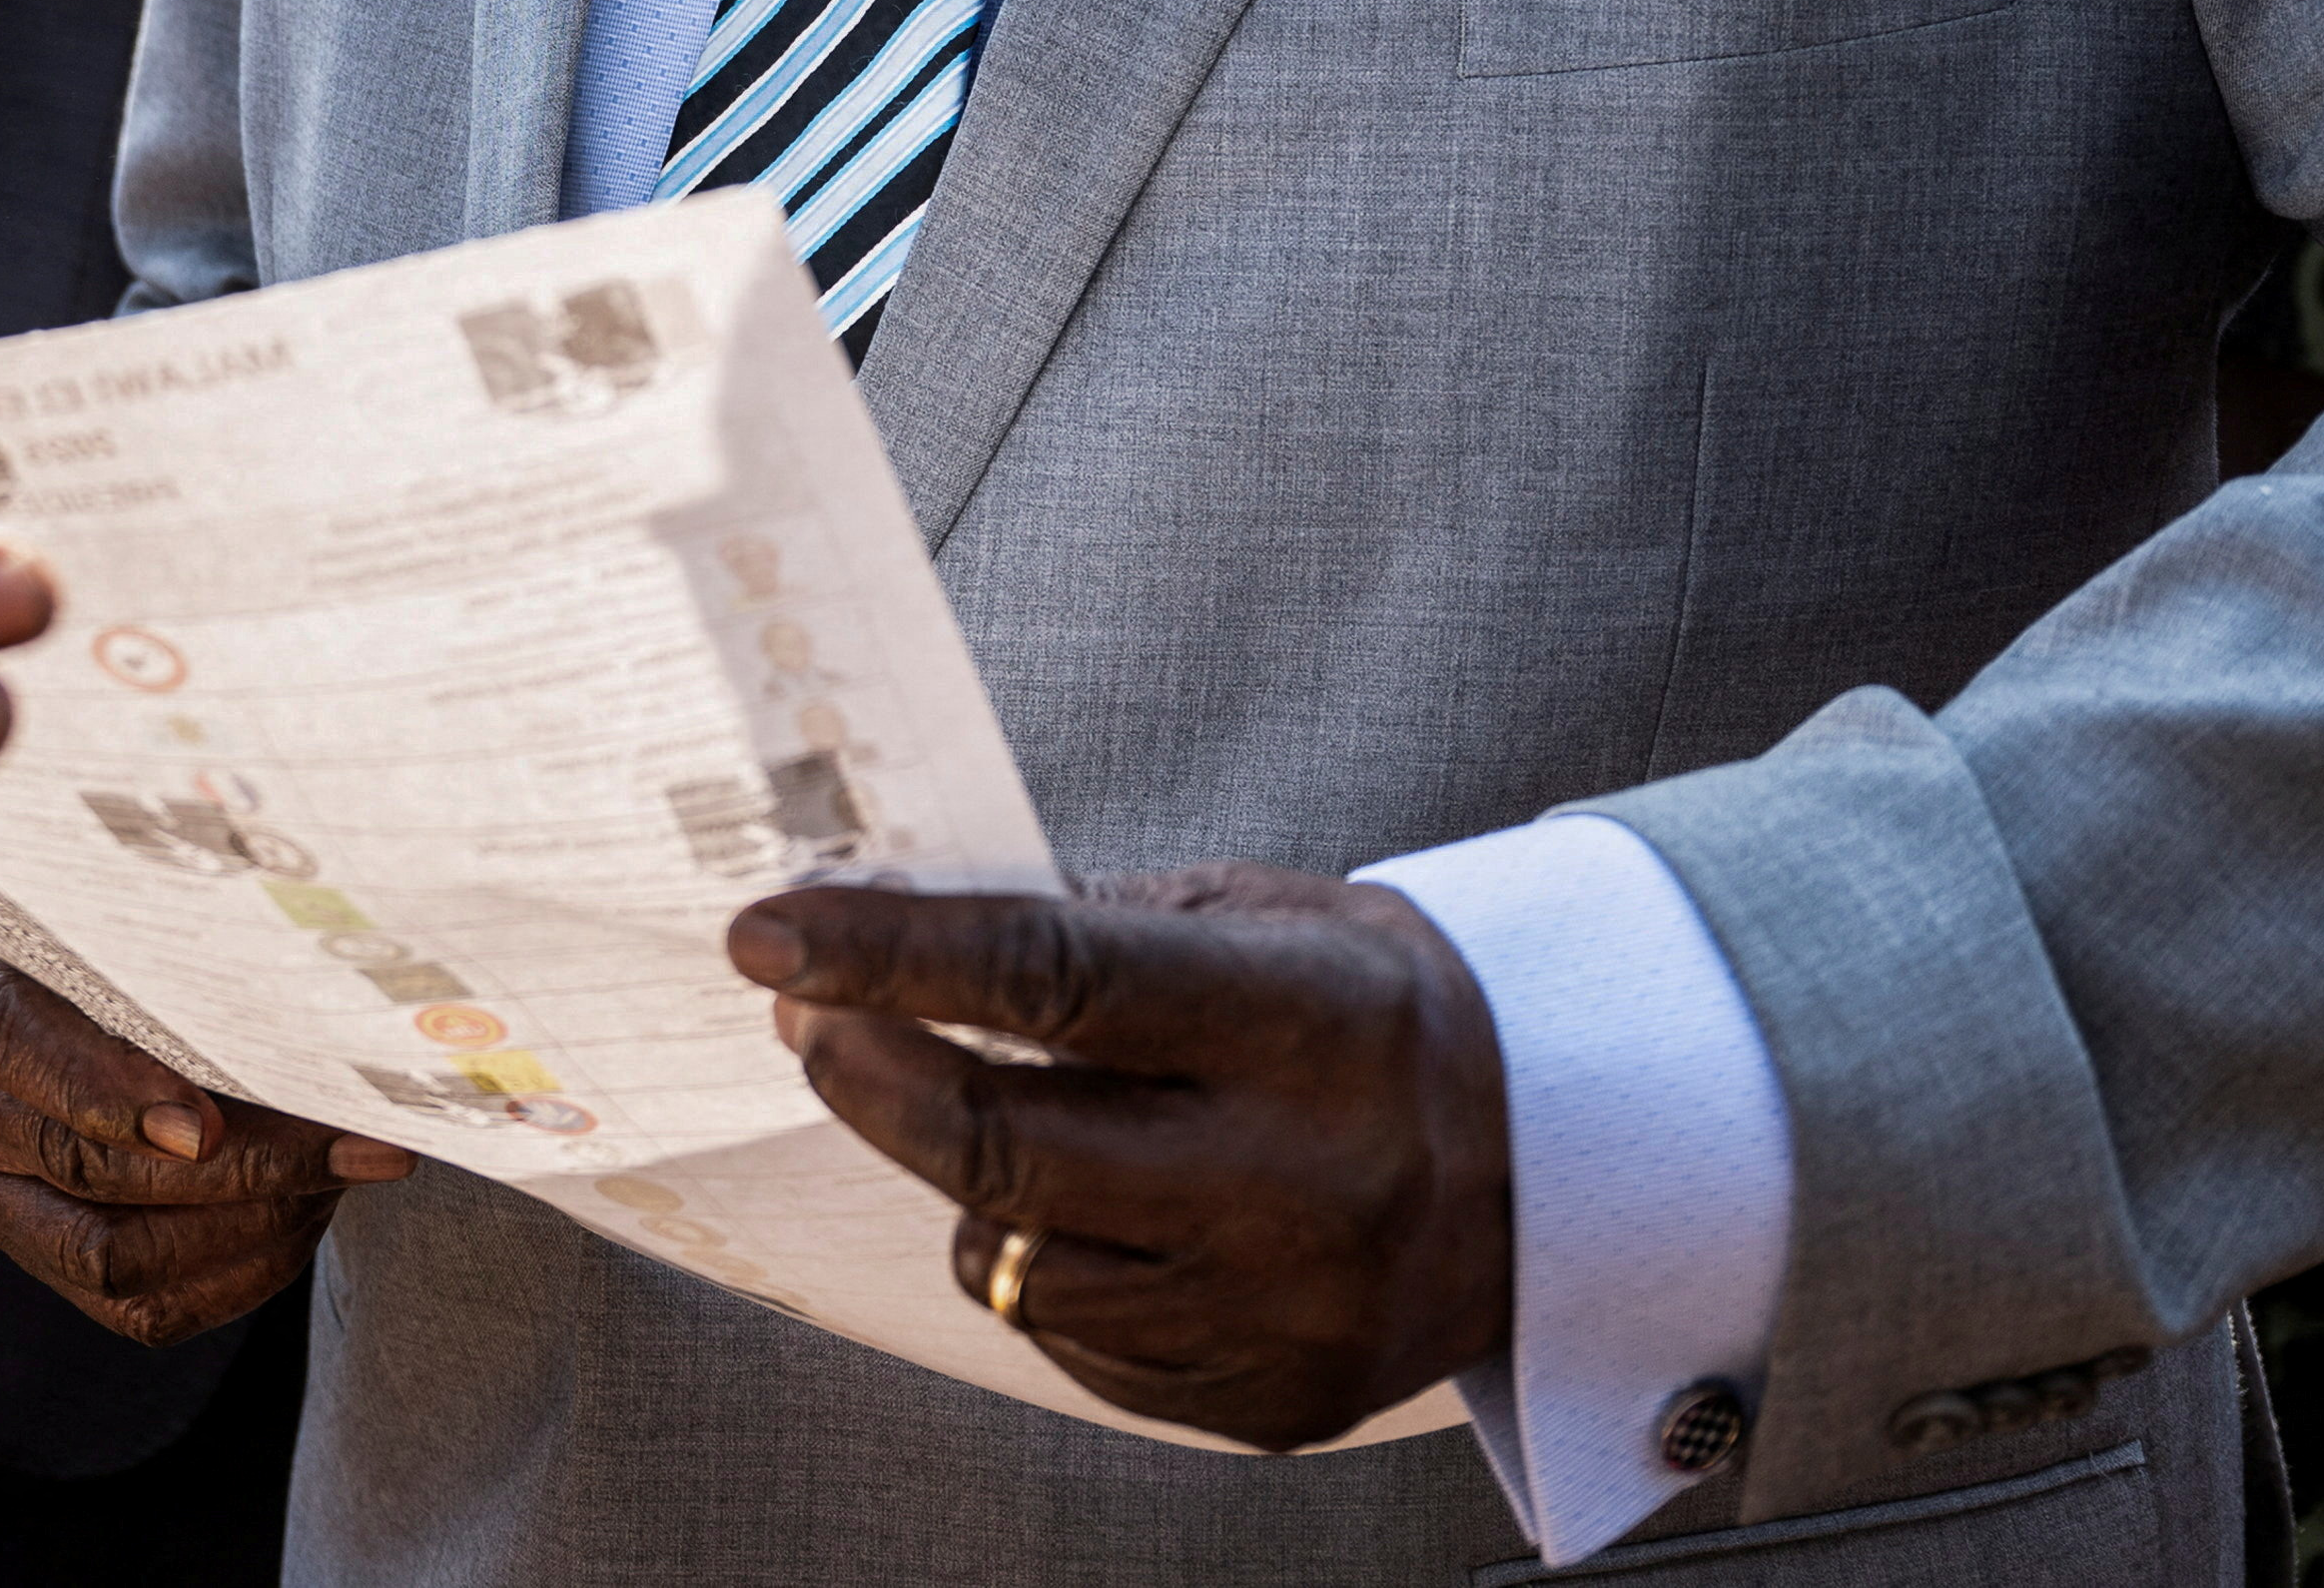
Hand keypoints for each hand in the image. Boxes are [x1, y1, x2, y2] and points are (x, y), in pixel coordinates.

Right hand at [0, 906, 411, 1343]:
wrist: (53, 925)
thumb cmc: (94, 872)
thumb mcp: (100, 862)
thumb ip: (145, 915)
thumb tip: (274, 985)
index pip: (1, 1035)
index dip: (99, 1085)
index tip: (204, 1119)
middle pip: (75, 1160)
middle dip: (233, 1164)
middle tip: (347, 1140)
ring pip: (107, 1252)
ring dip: (243, 1224)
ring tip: (338, 1174)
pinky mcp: (27, 1237)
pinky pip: (129, 1303)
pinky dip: (230, 1275)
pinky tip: (302, 1222)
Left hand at [729, 863, 1513, 1451]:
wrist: (1552, 1172)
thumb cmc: (1380, 1019)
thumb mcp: (1267, 919)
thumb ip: (1091, 931)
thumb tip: (889, 928)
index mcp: (1306, 1024)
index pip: (1055, 979)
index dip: (892, 955)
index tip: (770, 936)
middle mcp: (1294, 1180)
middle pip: (1003, 1147)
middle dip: (869, 1071)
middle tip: (810, 1015)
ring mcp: (1276, 1311)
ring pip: (1017, 1260)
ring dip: (961, 1177)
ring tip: (1006, 1108)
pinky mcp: (1259, 1404)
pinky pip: (1073, 1341)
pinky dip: (1048, 1264)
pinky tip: (1101, 1205)